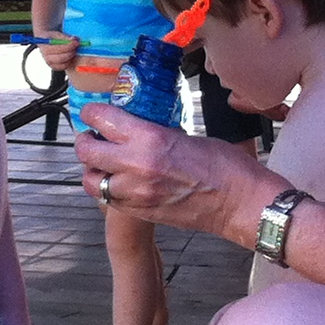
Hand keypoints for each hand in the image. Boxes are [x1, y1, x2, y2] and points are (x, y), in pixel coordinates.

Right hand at [38, 35, 79, 72]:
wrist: (46, 43)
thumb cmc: (52, 38)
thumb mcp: (57, 34)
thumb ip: (65, 37)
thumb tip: (74, 39)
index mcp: (44, 45)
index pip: (58, 48)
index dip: (68, 46)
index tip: (76, 42)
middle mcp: (45, 55)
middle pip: (61, 58)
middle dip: (71, 52)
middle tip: (76, 47)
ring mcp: (49, 62)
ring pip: (63, 63)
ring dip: (71, 57)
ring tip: (73, 51)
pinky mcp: (53, 67)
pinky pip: (63, 67)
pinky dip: (69, 62)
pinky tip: (70, 56)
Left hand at [76, 102, 278, 243]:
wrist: (240, 202)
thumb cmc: (224, 165)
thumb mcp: (184, 135)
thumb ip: (154, 134)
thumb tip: (135, 129)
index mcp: (149, 138)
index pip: (101, 119)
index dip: (92, 113)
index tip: (92, 112)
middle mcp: (136, 166)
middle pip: (86, 151)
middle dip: (85, 141)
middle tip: (92, 136)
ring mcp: (135, 193)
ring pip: (91, 181)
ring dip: (93, 169)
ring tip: (103, 163)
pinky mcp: (141, 212)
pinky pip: (109, 200)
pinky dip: (107, 189)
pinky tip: (119, 182)